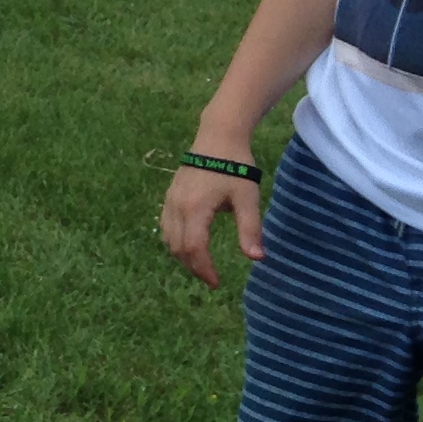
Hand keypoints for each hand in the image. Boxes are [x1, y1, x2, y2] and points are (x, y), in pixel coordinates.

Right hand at [161, 150, 264, 289]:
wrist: (217, 138)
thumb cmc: (236, 167)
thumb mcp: (247, 199)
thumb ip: (250, 230)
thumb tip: (257, 259)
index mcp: (195, 209)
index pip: (194, 248)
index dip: (204, 269)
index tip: (217, 283)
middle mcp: (177, 207)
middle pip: (177, 247)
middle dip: (193, 267)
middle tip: (211, 278)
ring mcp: (170, 201)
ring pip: (168, 238)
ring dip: (182, 256)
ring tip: (201, 264)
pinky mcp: (170, 196)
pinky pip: (165, 226)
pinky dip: (175, 241)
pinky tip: (189, 245)